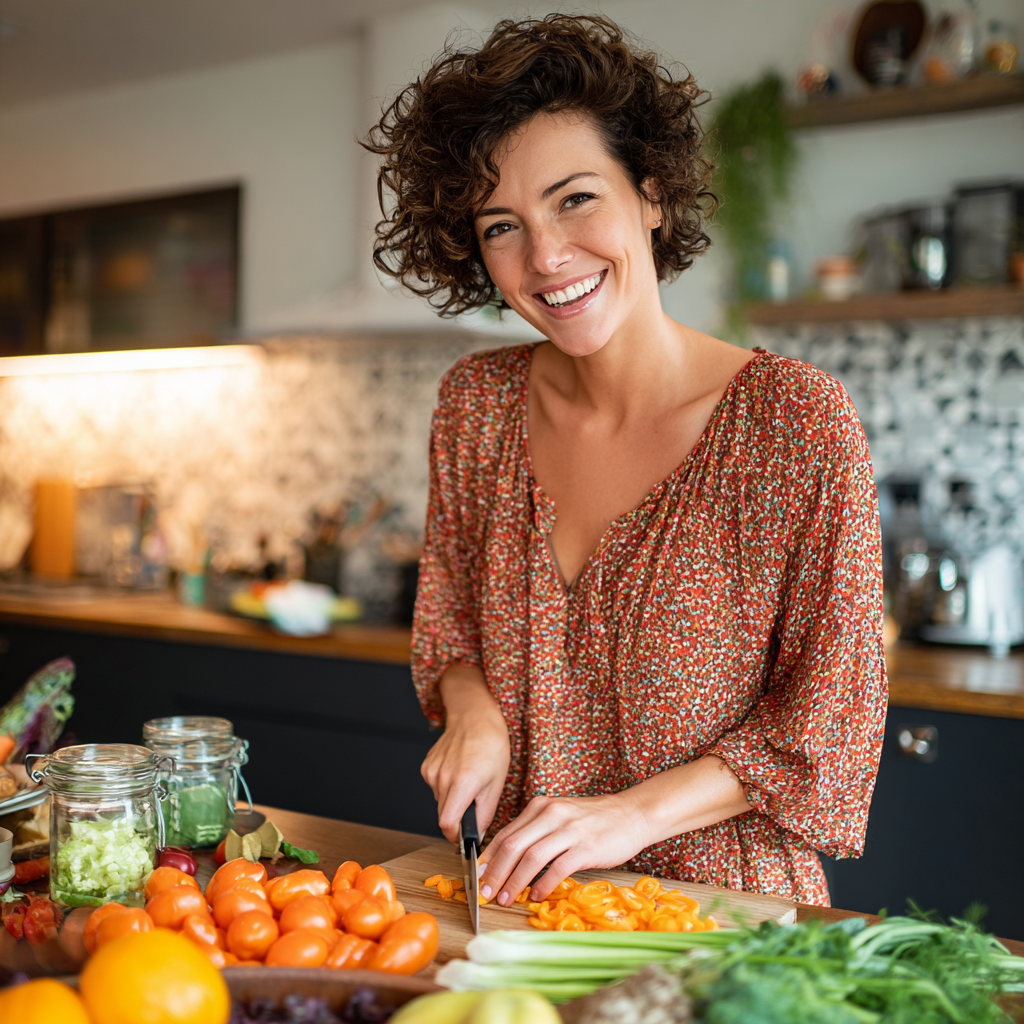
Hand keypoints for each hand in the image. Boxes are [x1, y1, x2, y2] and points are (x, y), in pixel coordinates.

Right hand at [421, 664, 509, 841]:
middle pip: (443, 815)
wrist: (475, 716)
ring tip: (469, 782)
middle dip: (458, 818)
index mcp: (462, 783)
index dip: (456, 836)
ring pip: (440, 802)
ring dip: (453, 801)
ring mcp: (431, 771)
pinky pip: (436, 787)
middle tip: (475, 805)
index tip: (466, 836)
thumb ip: (485, 814)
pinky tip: (459, 771)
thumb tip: (476, 836)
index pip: (447, 825)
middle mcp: (442, 778)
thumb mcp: (497, 783)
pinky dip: (447, 787)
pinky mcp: (426, 766)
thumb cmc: (491, 745)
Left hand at [479, 792, 647, 904]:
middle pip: (512, 845)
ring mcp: (569, 829)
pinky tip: (537, 896)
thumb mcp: (560, 817)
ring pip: (531, 857)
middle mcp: (551, 814)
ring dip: (514, 881)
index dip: (488, 857)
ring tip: (506, 898)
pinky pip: (557, 868)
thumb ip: (536, 832)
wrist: (632, 814)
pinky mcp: (586, 846)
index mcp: (541, 807)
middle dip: (495, 872)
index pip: (505, 833)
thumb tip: (508, 859)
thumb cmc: (594, 821)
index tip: (477, 876)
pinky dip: (543, 884)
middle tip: (485, 893)